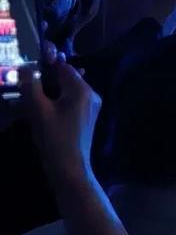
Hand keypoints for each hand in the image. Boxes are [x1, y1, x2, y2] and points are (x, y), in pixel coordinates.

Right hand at [20, 54, 100, 181]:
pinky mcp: (87, 119)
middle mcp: (91, 94)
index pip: (63, 66)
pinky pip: (71, 102)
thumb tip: (25, 67)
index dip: (46, 64)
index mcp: (82, 88)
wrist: (70, 170)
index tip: (29, 65)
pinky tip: (44, 109)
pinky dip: (58, 101)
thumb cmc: (55, 139)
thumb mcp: (39, 111)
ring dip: (52, 91)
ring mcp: (91, 107)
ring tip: (33, 95)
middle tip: (28, 81)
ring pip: (68, 91)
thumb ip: (31, 87)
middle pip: (66, 78)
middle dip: (48, 78)